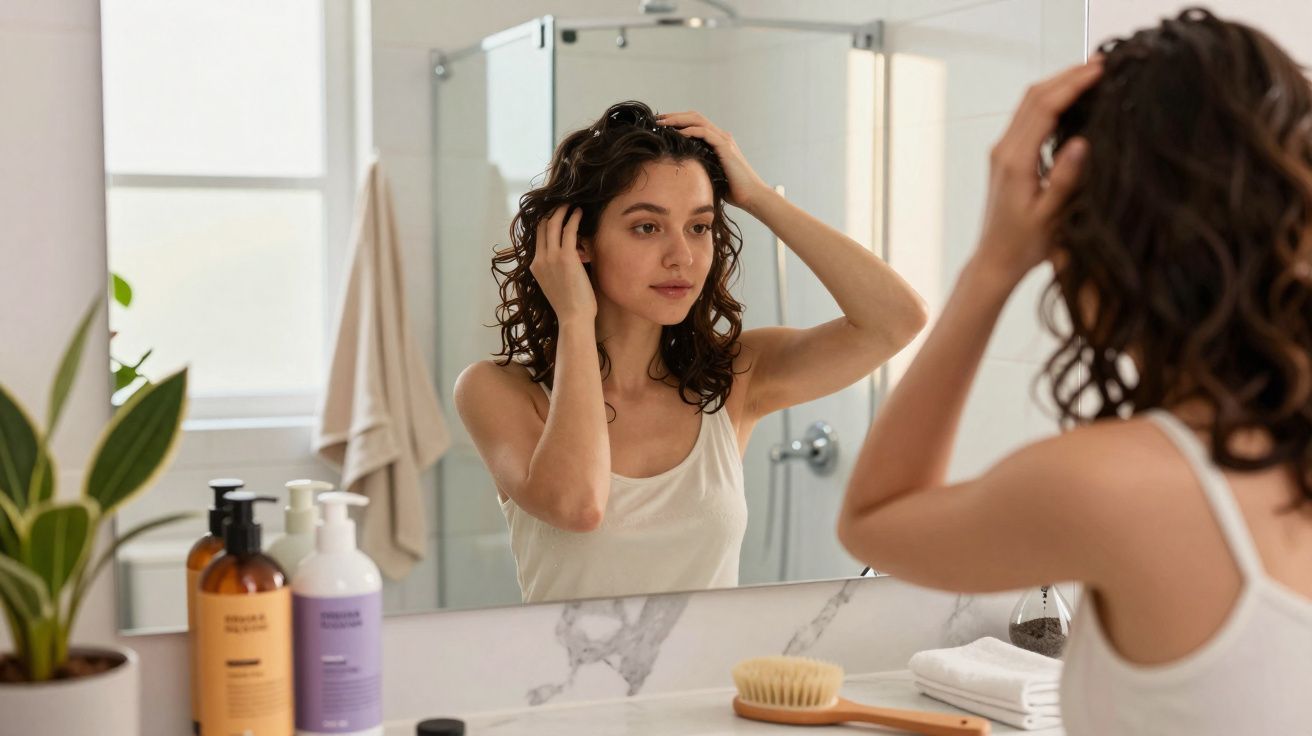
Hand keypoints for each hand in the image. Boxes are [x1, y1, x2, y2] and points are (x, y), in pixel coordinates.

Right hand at [530, 206, 595, 324]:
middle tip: (563, 203)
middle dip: (552, 212)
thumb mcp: (555, 284)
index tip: (554, 213)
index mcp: (535, 266)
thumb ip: (556, 269)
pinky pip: (568, 230)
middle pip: (542, 227)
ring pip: (553, 224)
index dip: (545, 222)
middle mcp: (539, 259)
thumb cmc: (570, 306)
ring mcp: (551, 257)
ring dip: (562, 210)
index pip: (538, 237)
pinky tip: (580, 213)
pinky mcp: (566, 257)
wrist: (573, 318)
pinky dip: (573, 218)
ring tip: (571, 204)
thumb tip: (571, 255)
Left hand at [656, 111, 770, 209]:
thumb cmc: (732, 190)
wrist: (751, 196)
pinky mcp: (725, 147)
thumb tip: (678, 172)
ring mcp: (724, 140)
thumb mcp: (709, 176)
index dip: (677, 121)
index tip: (660, 125)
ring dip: (678, 120)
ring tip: (662, 123)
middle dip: (674, 116)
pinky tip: (678, 134)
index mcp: (717, 141)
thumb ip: (698, 167)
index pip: (694, 123)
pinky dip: (690, 131)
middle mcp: (721, 137)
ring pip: (698, 120)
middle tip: (656, 119)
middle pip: (694, 117)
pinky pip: (705, 133)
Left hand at [975, 59, 1102, 281]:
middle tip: (1102, 62)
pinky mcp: (1006, 156)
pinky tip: (1071, 99)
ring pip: (1028, 103)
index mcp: (1015, 161)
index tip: (1100, 70)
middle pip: (1033, 97)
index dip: (1072, 85)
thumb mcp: (1050, 216)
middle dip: (1067, 76)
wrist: (995, 261)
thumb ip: (1065, 179)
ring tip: (1091, 72)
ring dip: (1058, 84)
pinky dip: (1050, 100)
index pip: (1044, 108)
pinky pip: (1027, 117)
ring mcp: (1002, 151)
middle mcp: (1004, 150)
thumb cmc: (1024, 245)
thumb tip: (1081, 141)